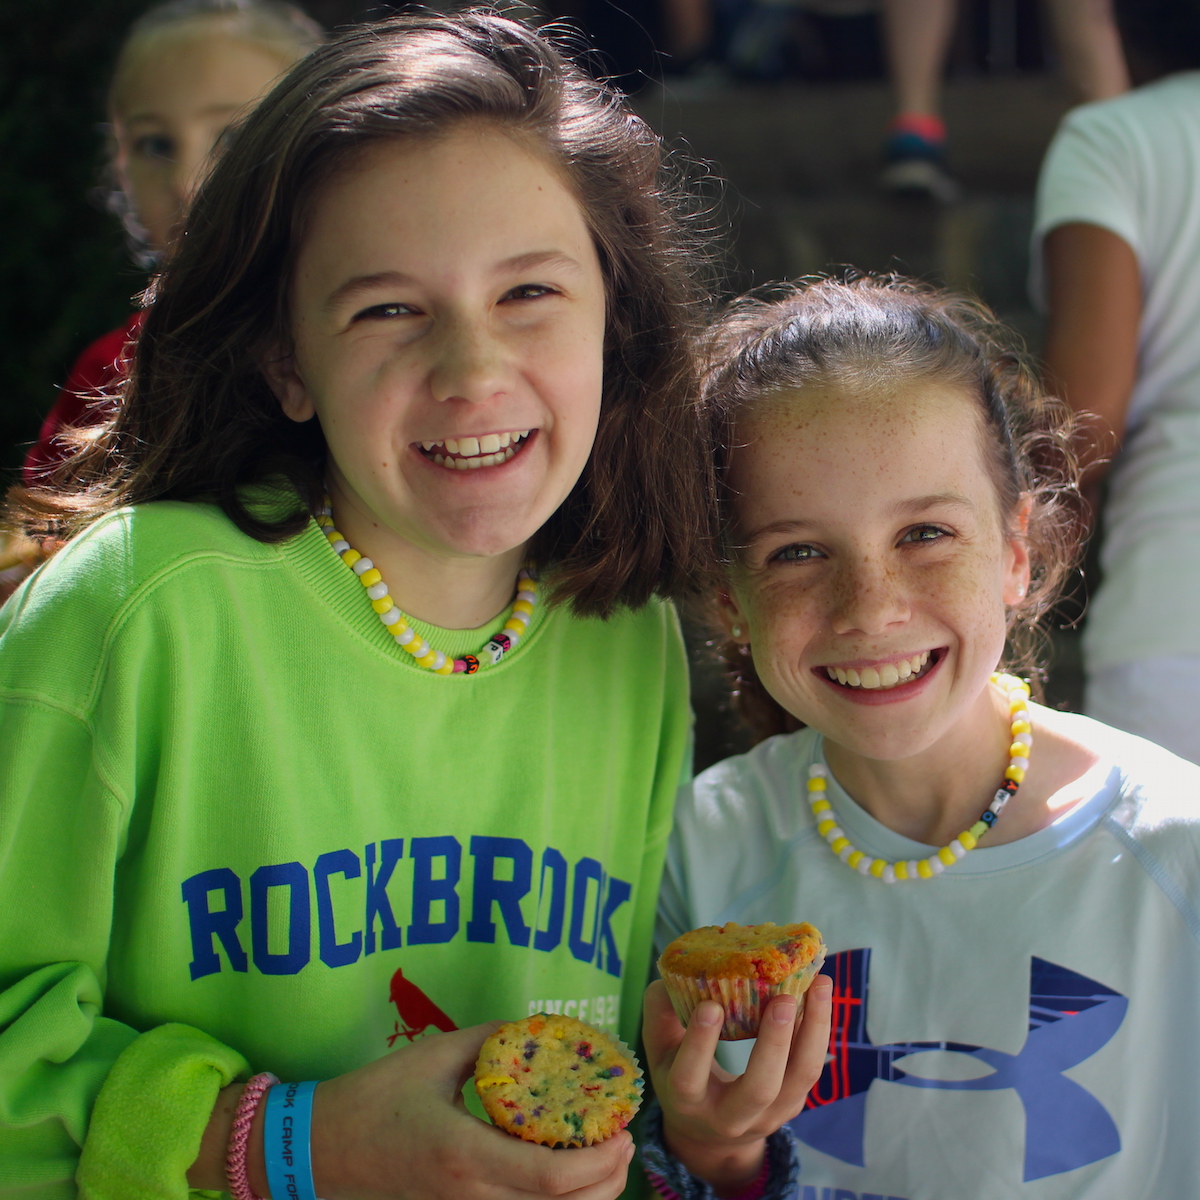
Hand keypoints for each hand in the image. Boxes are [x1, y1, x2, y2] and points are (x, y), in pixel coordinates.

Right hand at [189, 1021, 634, 1199]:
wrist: (314, 1152)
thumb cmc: (373, 1098)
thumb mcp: (434, 1056)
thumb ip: (493, 1040)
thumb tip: (541, 1029)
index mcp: (463, 1155)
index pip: (551, 1178)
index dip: (599, 1162)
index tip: (623, 1131)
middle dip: (606, 1185)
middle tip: (623, 1144)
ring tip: (603, 1163)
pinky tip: (560, 1181)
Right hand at [642, 976, 831, 1193]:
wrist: (709, 1133)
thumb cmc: (680, 1074)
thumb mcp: (660, 1049)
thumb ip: (660, 1011)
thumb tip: (674, 973)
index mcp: (687, 1102)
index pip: (690, 1078)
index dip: (699, 1044)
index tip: (711, 1005)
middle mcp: (730, 1116)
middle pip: (759, 1088)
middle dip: (774, 1043)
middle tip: (783, 999)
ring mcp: (768, 1115)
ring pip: (799, 1077)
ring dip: (813, 1030)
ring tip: (819, 984)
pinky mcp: (793, 1105)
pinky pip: (810, 1068)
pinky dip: (817, 1030)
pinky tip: (819, 995)